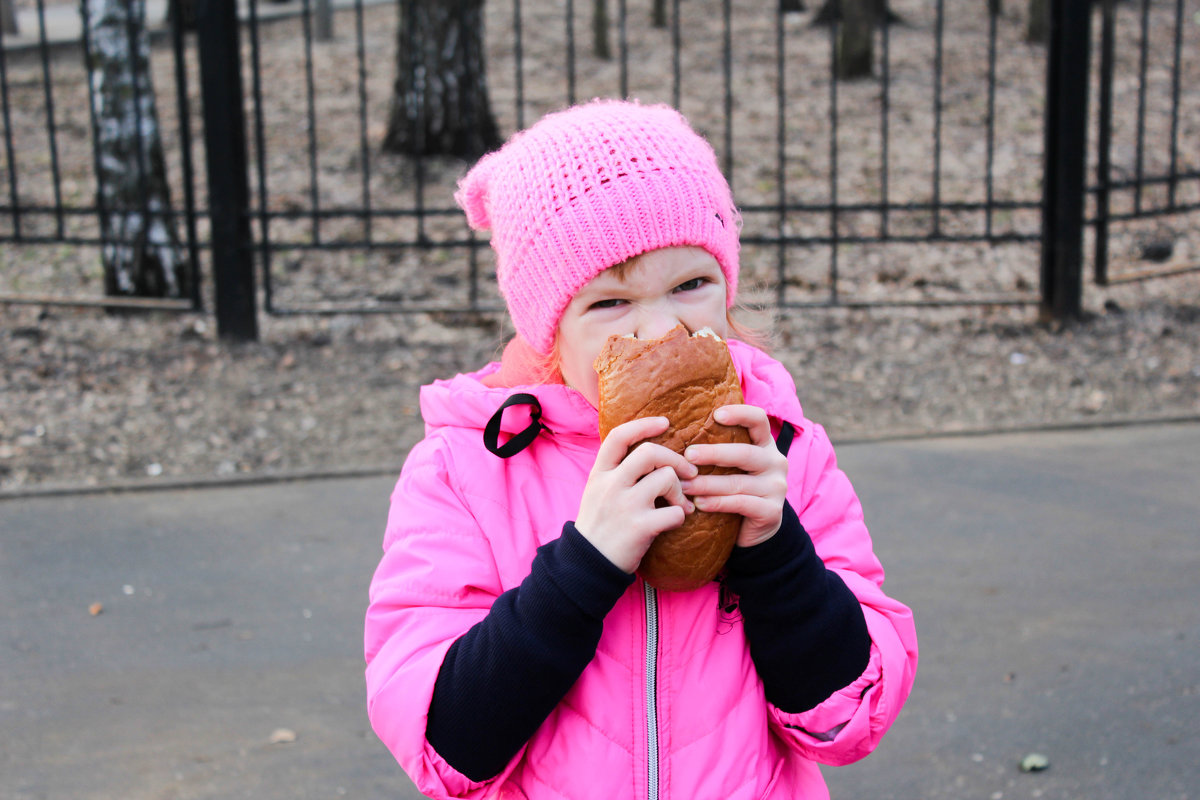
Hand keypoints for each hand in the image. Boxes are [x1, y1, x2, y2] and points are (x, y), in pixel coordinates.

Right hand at [576, 417, 698, 573]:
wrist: (588, 564)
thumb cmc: (599, 526)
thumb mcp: (596, 492)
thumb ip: (616, 472)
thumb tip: (649, 451)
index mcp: (600, 474)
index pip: (620, 436)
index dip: (644, 425)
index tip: (665, 422)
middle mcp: (611, 485)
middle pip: (650, 453)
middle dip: (676, 459)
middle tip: (689, 472)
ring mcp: (625, 505)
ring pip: (667, 479)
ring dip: (680, 491)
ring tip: (680, 504)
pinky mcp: (640, 527)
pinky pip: (675, 512)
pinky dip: (680, 516)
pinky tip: (674, 522)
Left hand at [681, 405, 788, 548]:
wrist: (751, 530)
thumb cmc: (731, 490)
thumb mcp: (728, 466)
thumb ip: (714, 449)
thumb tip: (673, 431)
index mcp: (765, 444)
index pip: (759, 420)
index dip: (740, 414)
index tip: (716, 415)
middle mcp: (775, 462)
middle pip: (746, 453)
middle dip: (714, 453)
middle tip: (687, 455)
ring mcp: (777, 487)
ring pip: (739, 482)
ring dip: (708, 483)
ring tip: (684, 485)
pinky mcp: (773, 511)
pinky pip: (742, 504)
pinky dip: (718, 503)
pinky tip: (699, 503)